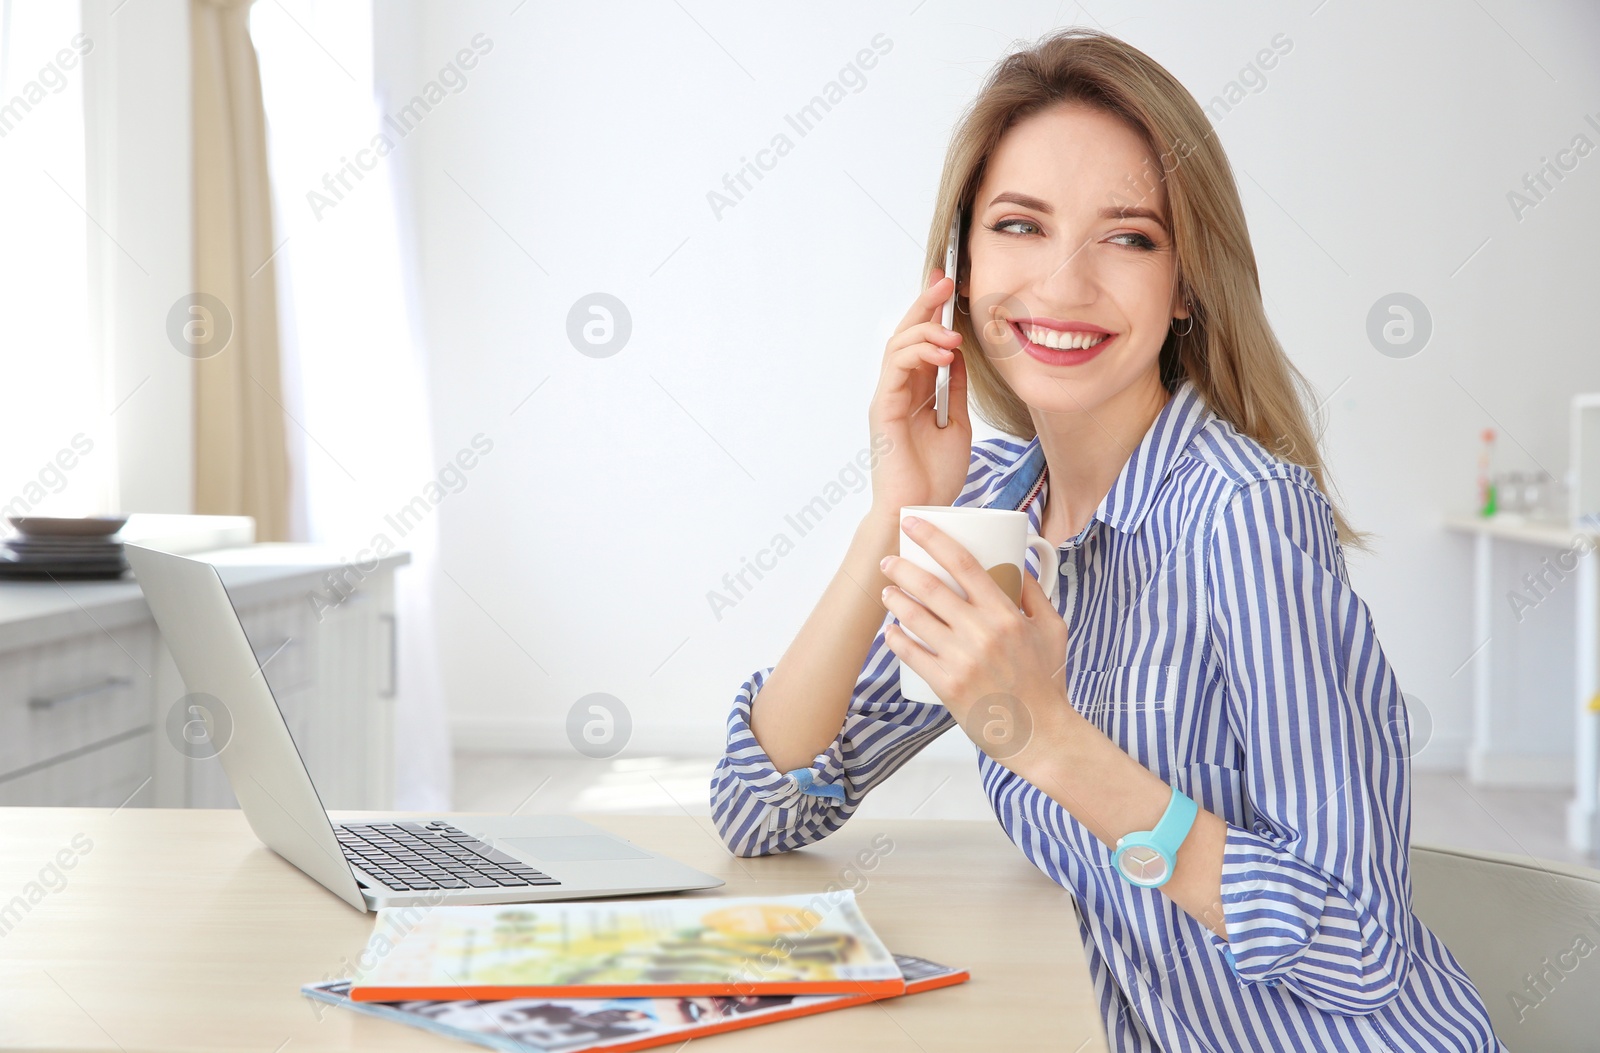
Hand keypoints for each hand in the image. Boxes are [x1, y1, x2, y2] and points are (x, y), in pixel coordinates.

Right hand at [865, 267, 972, 521]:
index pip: (920, 342)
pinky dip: (919, 354)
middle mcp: (897, 391)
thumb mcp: (956, 425)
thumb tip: (958, 357)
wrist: (921, 510)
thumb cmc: (935, 478)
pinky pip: (896, 369)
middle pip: (906, 335)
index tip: (947, 285)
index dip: (932, 312)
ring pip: (899, 346)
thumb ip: (953, 391)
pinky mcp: (883, 409)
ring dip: (927, 330)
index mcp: (914, 393)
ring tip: (954, 332)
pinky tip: (943, 352)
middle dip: (925, 304)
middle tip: (945, 280)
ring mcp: (888, 398)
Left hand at [879, 516, 1073, 767]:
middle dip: (901, 568)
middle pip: (930, 588)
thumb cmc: (1046, 680)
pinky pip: (911, 654)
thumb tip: (1017, 563)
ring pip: (915, 618)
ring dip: (895, 599)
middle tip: (889, 560)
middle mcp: (981, 633)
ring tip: (887, 592)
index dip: (933, 538)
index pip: (963, 563)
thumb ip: (1035, 593)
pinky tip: (890, 630)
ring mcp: (962, 659)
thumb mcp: (1053, 628)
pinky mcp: (947, 685)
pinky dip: (895, 639)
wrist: (1040, 732)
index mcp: (1005, 614)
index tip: (912, 523)